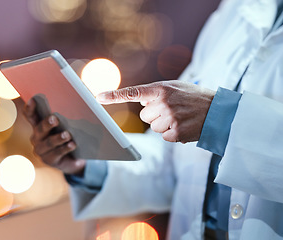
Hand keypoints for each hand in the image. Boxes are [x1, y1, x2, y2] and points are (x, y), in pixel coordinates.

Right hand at [23, 98, 85, 174]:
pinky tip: (72, 145)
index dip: (30, 108)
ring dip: (58, 138)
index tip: (33, 100)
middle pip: (40, 129)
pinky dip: (65, 148)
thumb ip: (64, 118)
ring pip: (49, 143)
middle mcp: (36, 138)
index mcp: (38, 125)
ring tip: (67, 134)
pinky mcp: (49, 160)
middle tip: (54, 119)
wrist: (73, 158)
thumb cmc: (68, 137)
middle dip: (47, 124)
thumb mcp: (65, 126)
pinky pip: (57, 153)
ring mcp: (41, 150)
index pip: (30, 116)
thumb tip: (74, 107)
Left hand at [97, 80, 214, 142]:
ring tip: (180, 117)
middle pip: (145, 116)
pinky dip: (172, 133)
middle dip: (155, 114)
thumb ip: (155, 92)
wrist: (218, 111)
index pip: (132, 92)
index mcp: (160, 89)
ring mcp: (170, 119)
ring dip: (164, 124)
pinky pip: (164, 137)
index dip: (114, 95)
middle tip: (172, 109)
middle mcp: (163, 104)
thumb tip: (141, 102)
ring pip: (153, 127)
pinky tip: (183, 125)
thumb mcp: (174, 87)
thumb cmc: (193, 96)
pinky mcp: (176, 133)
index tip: (98, 97)